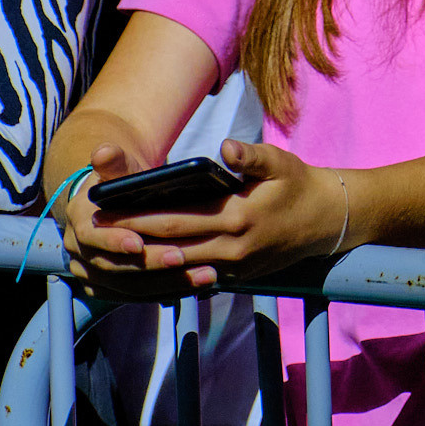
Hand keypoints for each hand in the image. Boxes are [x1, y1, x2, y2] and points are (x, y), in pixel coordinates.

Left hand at [63, 140, 347, 297]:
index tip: (109, 213)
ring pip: (179, 268)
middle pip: (169, 246)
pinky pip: (195, 278)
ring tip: (112, 255)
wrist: (328, 220)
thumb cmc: (299, 184)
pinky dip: (169, 276)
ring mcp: (234, 265)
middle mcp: (232, 246)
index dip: (139, 218)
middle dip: (131, 242)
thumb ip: (250, 155)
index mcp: (237, 215)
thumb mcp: (279, 162)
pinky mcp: (238, 275)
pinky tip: (146, 271)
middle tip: (96, 237)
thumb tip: (225, 147)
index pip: (176, 218)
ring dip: (144, 263)